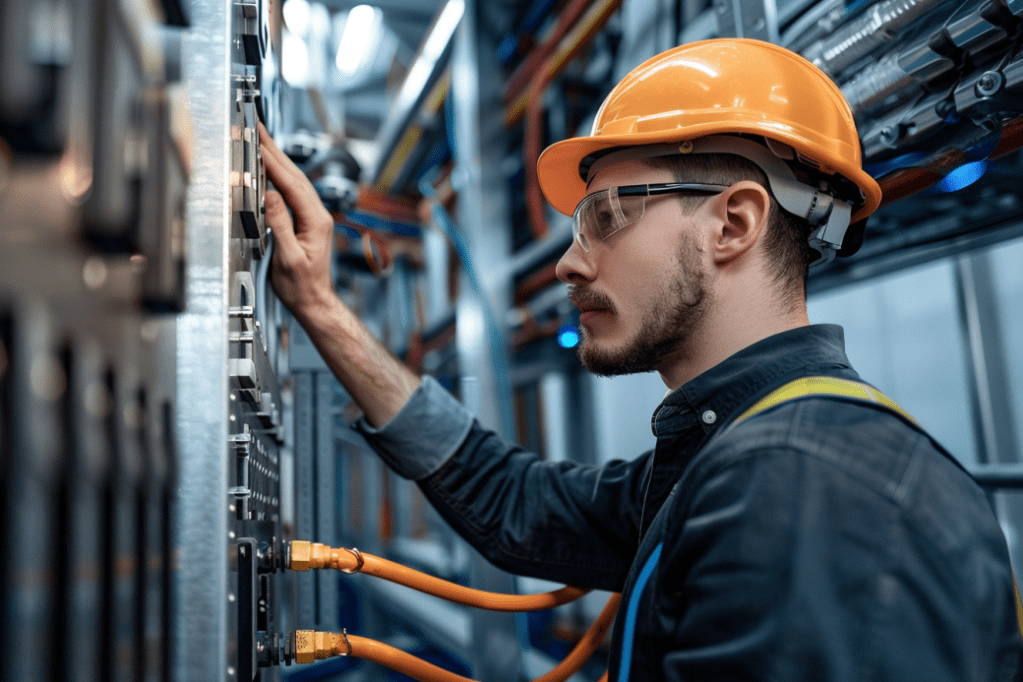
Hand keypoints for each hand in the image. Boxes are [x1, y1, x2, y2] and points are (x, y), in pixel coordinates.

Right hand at [258, 123, 335, 318]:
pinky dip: (280, 175)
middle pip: (295, 175)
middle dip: (275, 150)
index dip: (273, 161)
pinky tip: (271, 168)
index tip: (259, 141)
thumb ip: (280, 226)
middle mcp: (319, 215)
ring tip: (262, 139)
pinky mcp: (307, 221)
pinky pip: (293, 191)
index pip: (292, 184)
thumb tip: (271, 196)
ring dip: (278, 158)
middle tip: (258, 127)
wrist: (314, 302)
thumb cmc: (301, 287)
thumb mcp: (287, 258)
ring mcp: (314, 217)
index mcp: (316, 221)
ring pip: (295, 180)